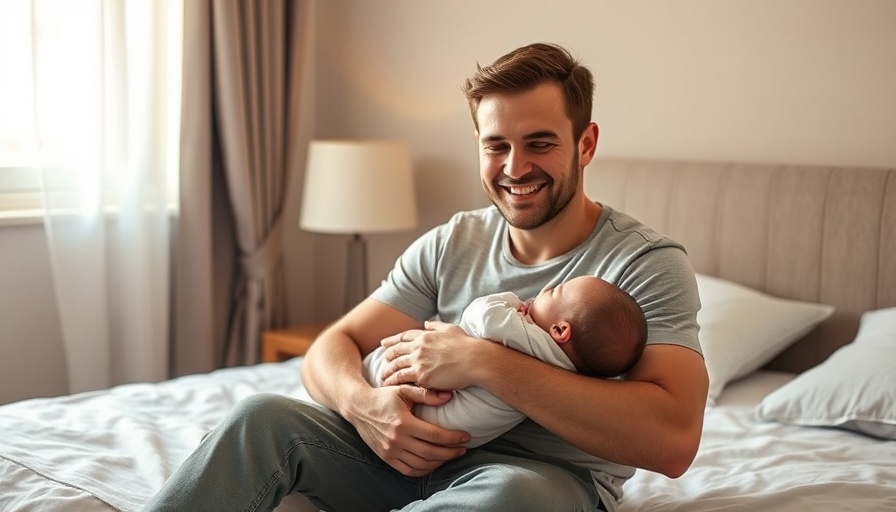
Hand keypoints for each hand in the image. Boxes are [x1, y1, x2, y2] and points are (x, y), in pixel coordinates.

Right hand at [351, 384, 468, 475]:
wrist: (359, 407)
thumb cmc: (384, 396)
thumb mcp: (403, 390)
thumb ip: (426, 393)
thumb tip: (449, 397)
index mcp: (403, 423)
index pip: (434, 435)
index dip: (453, 438)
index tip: (465, 436)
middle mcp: (397, 440)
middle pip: (431, 453)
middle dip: (450, 452)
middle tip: (463, 448)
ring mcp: (390, 451)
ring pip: (421, 464)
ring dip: (439, 462)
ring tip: (451, 455)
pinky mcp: (386, 458)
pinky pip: (408, 470)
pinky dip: (423, 470)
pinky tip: (433, 463)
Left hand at [379, 320, 482, 389]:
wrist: (475, 360)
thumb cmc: (468, 345)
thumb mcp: (451, 329)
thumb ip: (437, 326)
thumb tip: (427, 322)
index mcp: (426, 335)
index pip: (404, 336)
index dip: (393, 340)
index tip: (384, 343)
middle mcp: (419, 347)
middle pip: (397, 350)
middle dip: (388, 355)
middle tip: (383, 360)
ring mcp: (419, 361)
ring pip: (396, 365)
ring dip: (388, 370)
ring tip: (383, 375)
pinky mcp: (422, 376)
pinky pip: (402, 378)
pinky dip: (393, 380)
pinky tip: (388, 384)